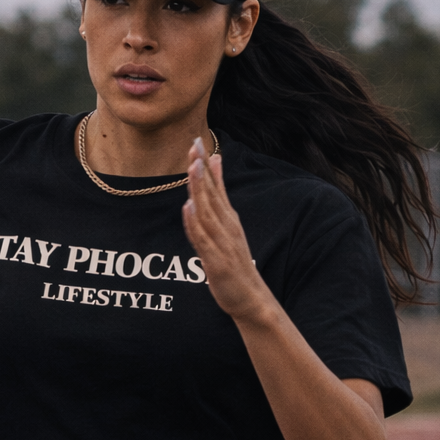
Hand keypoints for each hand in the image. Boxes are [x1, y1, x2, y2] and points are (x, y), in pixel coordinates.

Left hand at [182, 136, 275, 326]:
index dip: (206, 164)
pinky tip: (189, 208)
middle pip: (212, 194)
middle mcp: (227, 227)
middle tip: (195, 144)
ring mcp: (223, 243)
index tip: (198, 141)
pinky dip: (196, 223)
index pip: (217, 187)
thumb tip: (214, 172)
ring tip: (193, 167)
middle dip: (202, 169)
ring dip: (200, 190)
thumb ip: (220, 201)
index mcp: (228, 219)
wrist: (251, 298)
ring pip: (208, 212)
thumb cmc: (235, 263)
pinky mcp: (217, 261)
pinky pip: (204, 240)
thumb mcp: (228, 228)